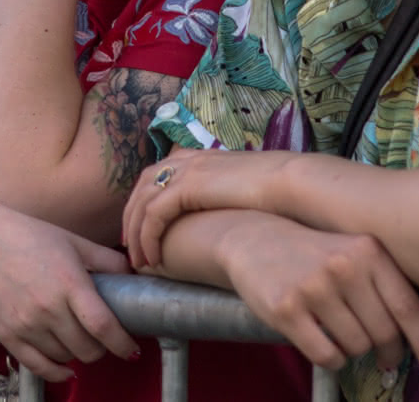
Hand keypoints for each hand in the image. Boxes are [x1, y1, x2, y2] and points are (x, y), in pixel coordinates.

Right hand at [0, 198, 137, 381]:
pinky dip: (57, 371)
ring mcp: (25, 324)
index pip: (103, 327)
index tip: (131, 348)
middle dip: (103, 348)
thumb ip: (107, 260)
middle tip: (104, 338)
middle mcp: (47, 308)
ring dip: (79, 354)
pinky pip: (38, 366)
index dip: (123, 344)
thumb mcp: (72, 241)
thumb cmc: (28, 235)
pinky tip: (67, 367)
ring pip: (66, 358)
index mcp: (68, 282)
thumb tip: (135, 275)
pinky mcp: (6, 334)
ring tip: (79, 338)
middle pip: (88, 349)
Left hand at [122, 148, 290, 268]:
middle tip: (128, 247)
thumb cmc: (275, 193)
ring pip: (142, 202)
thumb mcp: (239, 190)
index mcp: (198, 157)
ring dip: (135, 234)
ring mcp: (185, 171)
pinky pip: (154, 214)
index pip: (157, 176)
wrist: (290, 184)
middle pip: (142, 187)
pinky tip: (152, 258)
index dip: (144, 203)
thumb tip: (220, 217)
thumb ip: (222, 196)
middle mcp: (187, 160)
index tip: (140, 229)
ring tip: (138, 261)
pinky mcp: (187, 187)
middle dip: (131, 218)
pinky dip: (147, 236)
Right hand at [212, 212, 418, 374]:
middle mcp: (343, 266)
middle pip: (384, 334)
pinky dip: (331, 358)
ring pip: (357, 347)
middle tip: (383, 355)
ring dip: (354, 351)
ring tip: (339, 331)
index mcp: (367, 250)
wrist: (252, 239)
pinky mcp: (286, 308)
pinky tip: (322, 340)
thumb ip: (384, 285)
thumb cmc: (313, 254)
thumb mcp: (352, 253)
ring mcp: (313, 287)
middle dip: (387, 351)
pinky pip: (327, 355)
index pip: (408, 307)